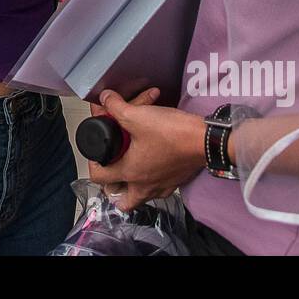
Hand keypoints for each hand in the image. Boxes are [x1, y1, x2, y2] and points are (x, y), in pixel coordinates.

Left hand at [87, 87, 207, 211]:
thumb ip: (116, 106)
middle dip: (113, 187)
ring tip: (131, 166)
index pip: (99, 178)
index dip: (92, 163)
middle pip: (120, 199)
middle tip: (113, 169)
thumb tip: (105, 98)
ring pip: (141, 196)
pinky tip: (153, 160)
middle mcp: (144, 185)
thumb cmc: (173, 133)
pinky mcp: (176, 182)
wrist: (206, 140)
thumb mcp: (138, 115)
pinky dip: (153, 178)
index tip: (96, 151)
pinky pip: (159, 187)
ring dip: (133, 184)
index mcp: (130, 172)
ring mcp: (162, 186)